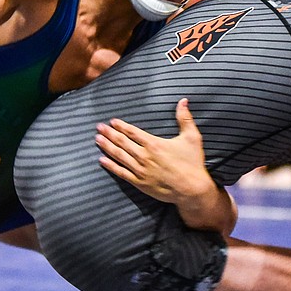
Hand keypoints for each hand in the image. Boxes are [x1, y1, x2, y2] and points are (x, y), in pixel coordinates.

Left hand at [96, 99, 212, 205]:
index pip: (132, 132)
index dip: (121, 126)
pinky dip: (110, 166)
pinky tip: (101, 160)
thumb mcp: (192, 137)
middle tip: (99, 127)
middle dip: (109, 133)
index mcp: (154, 144)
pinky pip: (121, 173)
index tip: (112, 121)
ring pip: (119, 156)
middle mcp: (144, 156)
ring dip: (107, 147)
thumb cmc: (192, 162)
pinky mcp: (140, 183)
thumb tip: (183, 100)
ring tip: (97, 139)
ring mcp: (140, 170)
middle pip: (122, 142)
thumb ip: (185, 118)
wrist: (192, 189)